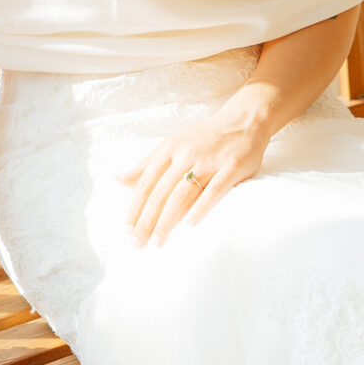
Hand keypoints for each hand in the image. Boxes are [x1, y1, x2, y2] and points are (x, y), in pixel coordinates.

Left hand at [116, 106, 269, 245]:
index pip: (145, 184)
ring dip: (167, 220)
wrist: (245, 120)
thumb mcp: (172, 145)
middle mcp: (186, 154)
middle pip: (160, 192)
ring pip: (182, 194)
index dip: (134, 208)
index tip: (127, 230)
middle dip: (146, 220)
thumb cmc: (204, 138)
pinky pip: (215, 190)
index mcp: (169, 149)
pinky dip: (201, 207)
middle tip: (138, 244)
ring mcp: (210, 160)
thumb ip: (146, 164)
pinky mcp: (232, 166)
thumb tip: (119, 180)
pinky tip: (190, 225)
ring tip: (158, 241)